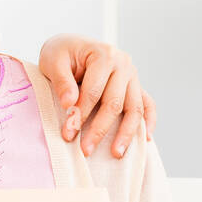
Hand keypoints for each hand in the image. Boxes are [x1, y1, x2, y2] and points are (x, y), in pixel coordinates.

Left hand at [37, 34, 156, 156]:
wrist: (72, 47)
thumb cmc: (61, 54)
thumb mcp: (53, 60)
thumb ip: (61, 81)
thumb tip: (70, 103)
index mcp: (104, 54)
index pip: (94, 91)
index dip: (80, 114)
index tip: (68, 134)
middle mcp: (123, 64)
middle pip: (115, 103)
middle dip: (99, 129)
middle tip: (86, 150)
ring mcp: (132, 76)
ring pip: (135, 108)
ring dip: (126, 133)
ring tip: (116, 153)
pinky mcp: (135, 86)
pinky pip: (147, 104)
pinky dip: (149, 121)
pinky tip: (145, 139)